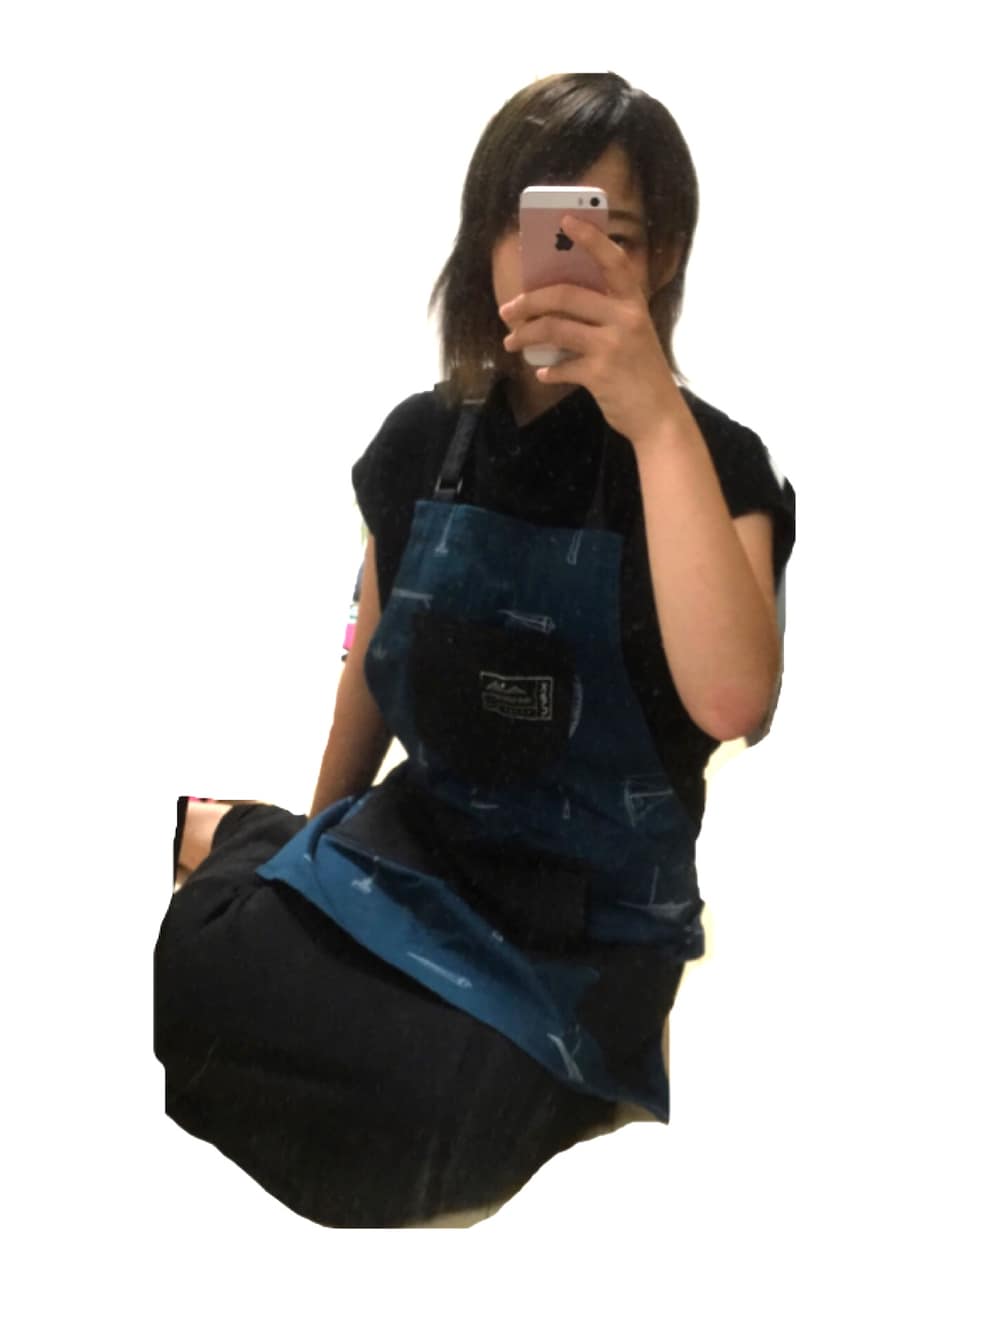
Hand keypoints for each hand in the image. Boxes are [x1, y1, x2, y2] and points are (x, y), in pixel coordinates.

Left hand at [498, 213, 684, 447]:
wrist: (659, 417)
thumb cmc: (639, 372)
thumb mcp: (632, 334)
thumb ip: (604, 315)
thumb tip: (552, 303)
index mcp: (634, 302)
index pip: (612, 260)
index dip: (589, 237)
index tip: (564, 220)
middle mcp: (626, 318)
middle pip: (566, 294)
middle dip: (529, 301)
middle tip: (508, 310)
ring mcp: (613, 346)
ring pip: (555, 328)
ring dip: (525, 335)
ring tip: (511, 342)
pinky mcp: (601, 375)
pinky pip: (561, 366)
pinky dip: (547, 371)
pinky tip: (542, 373)